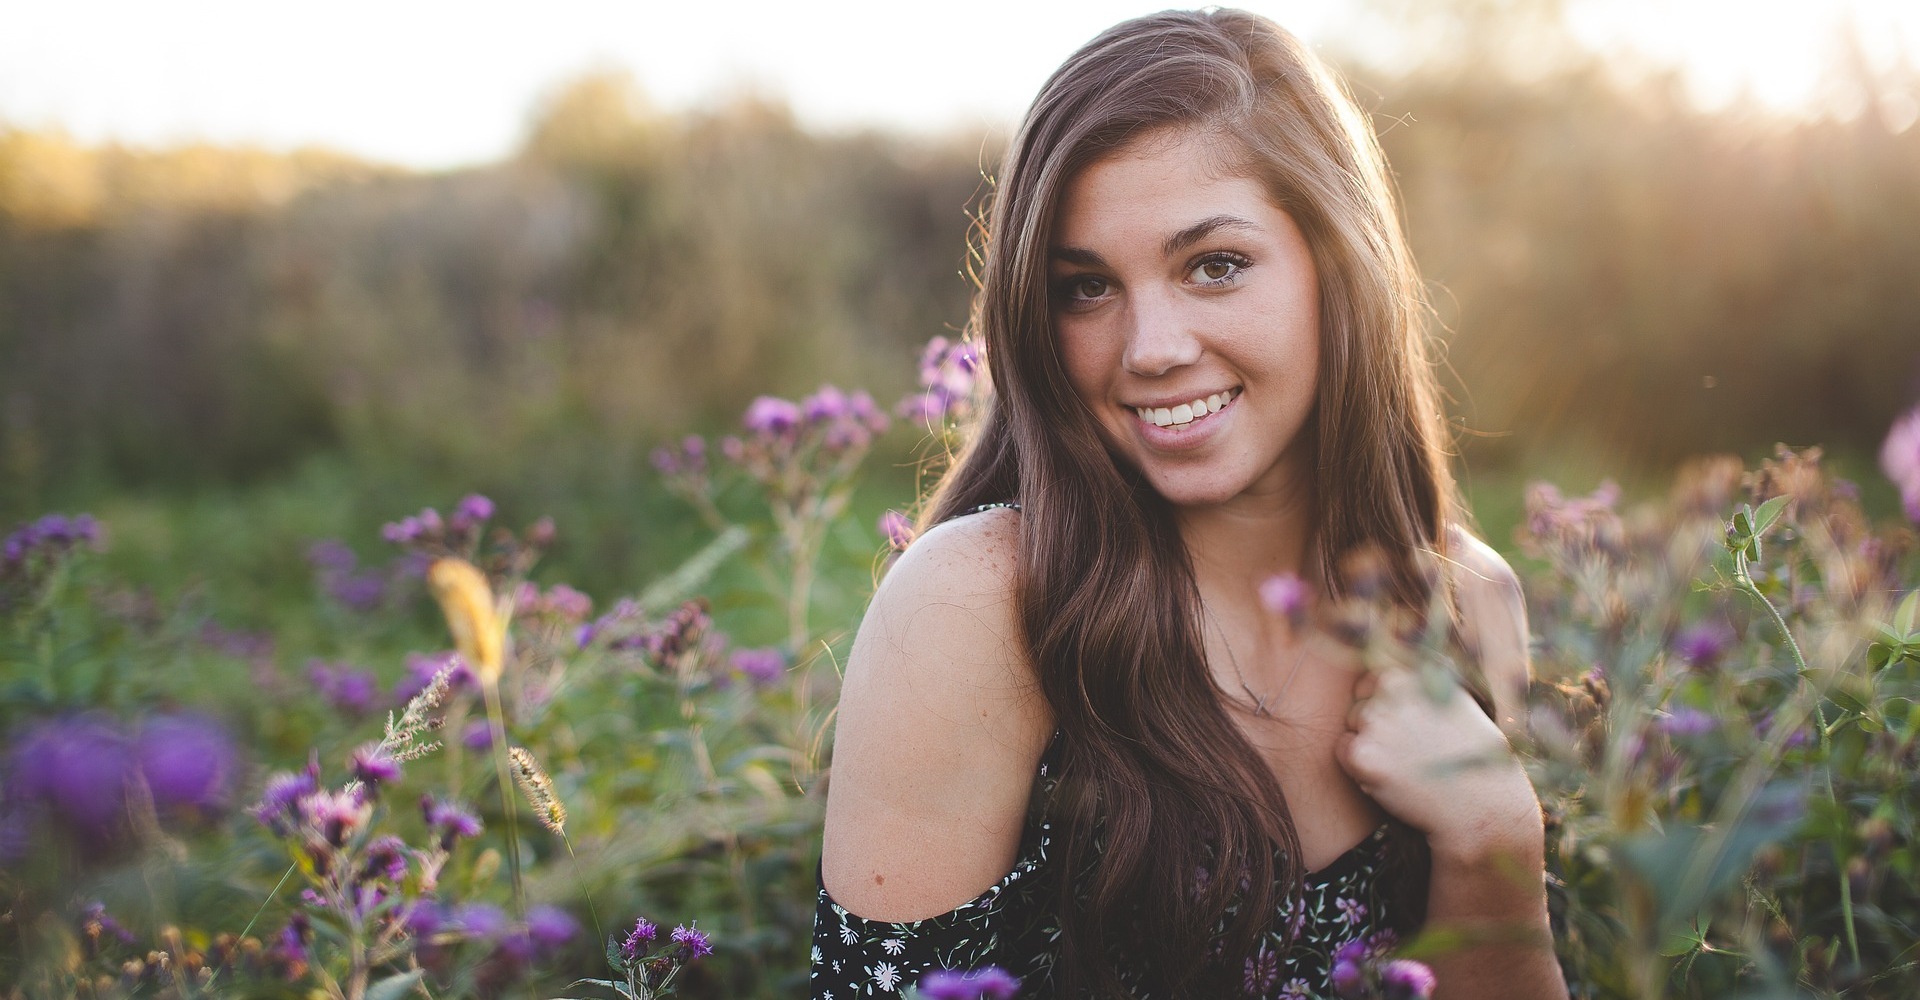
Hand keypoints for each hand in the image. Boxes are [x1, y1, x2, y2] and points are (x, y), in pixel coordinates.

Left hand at [1334, 664, 1543, 861]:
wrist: (1483, 804)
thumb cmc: (1472, 756)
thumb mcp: (1454, 701)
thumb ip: (1419, 685)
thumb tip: (1387, 672)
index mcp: (1414, 672)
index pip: (1373, 681)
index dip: (1386, 706)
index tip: (1407, 727)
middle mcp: (1392, 688)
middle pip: (1360, 704)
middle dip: (1376, 726)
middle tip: (1411, 751)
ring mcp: (1375, 719)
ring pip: (1352, 727)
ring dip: (1369, 745)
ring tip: (1406, 764)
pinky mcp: (1363, 753)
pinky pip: (1343, 751)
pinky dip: (1359, 766)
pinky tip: (1393, 776)